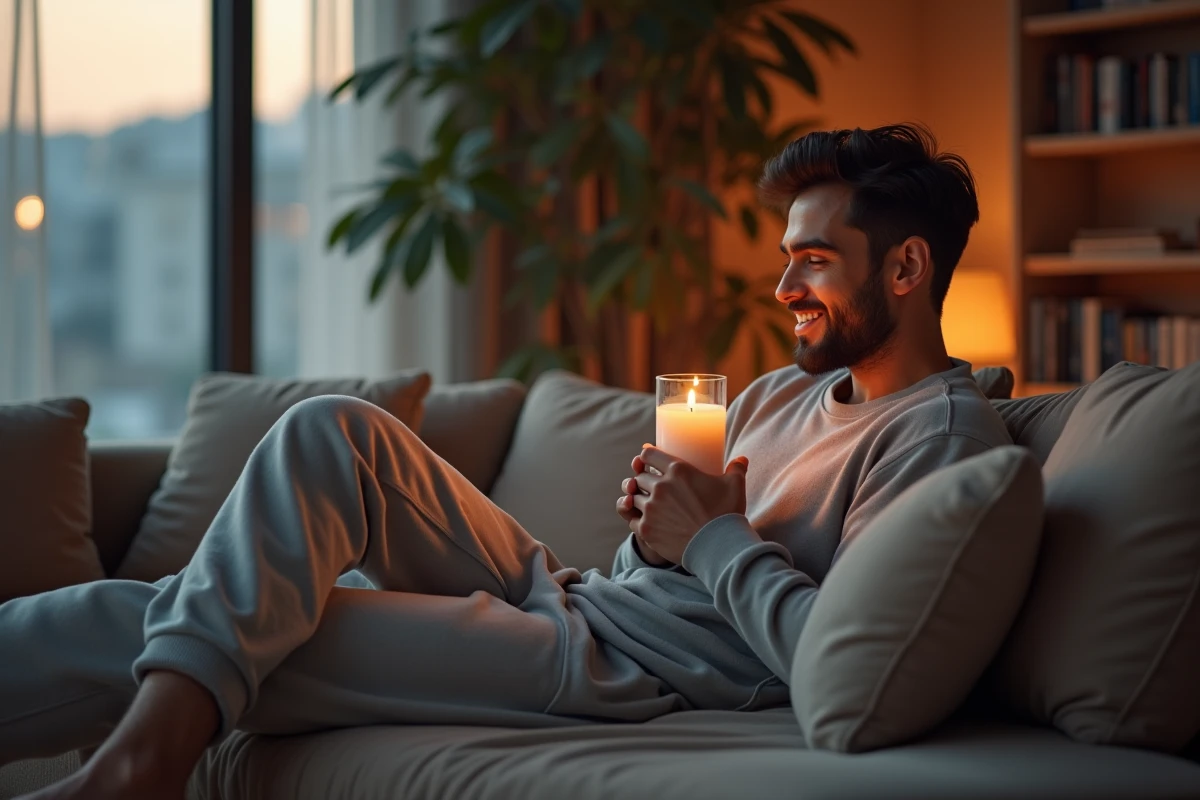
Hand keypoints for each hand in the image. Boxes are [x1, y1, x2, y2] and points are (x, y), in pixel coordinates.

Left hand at [619, 444, 748, 565]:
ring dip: (639, 499)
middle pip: (639, 477)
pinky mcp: (646, 529)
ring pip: (633, 497)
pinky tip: (643, 520)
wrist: (719, 547)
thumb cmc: (727, 513)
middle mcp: (660, 487)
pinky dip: (635, 518)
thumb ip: (736, 469)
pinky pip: (631, 519)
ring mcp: (651, 509)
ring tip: (648, 505)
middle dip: (644, 480)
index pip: (648, 455)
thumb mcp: (735, 485)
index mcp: (678, 470)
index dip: (646, 457)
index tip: (648, 461)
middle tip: (652, 486)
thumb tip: (742, 459)